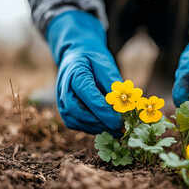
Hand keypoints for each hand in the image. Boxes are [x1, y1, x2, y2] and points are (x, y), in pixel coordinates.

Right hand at [46, 11, 122, 135]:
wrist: (76, 58)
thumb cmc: (93, 61)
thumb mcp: (106, 66)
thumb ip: (113, 85)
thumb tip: (125, 105)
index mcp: (75, 75)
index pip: (89, 98)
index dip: (106, 112)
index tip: (121, 121)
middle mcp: (64, 91)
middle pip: (81, 114)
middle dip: (103, 123)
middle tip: (122, 128)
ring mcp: (62, 104)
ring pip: (80, 123)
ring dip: (100, 128)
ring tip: (119, 129)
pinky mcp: (66, 114)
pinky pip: (81, 126)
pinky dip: (96, 128)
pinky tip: (110, 126)